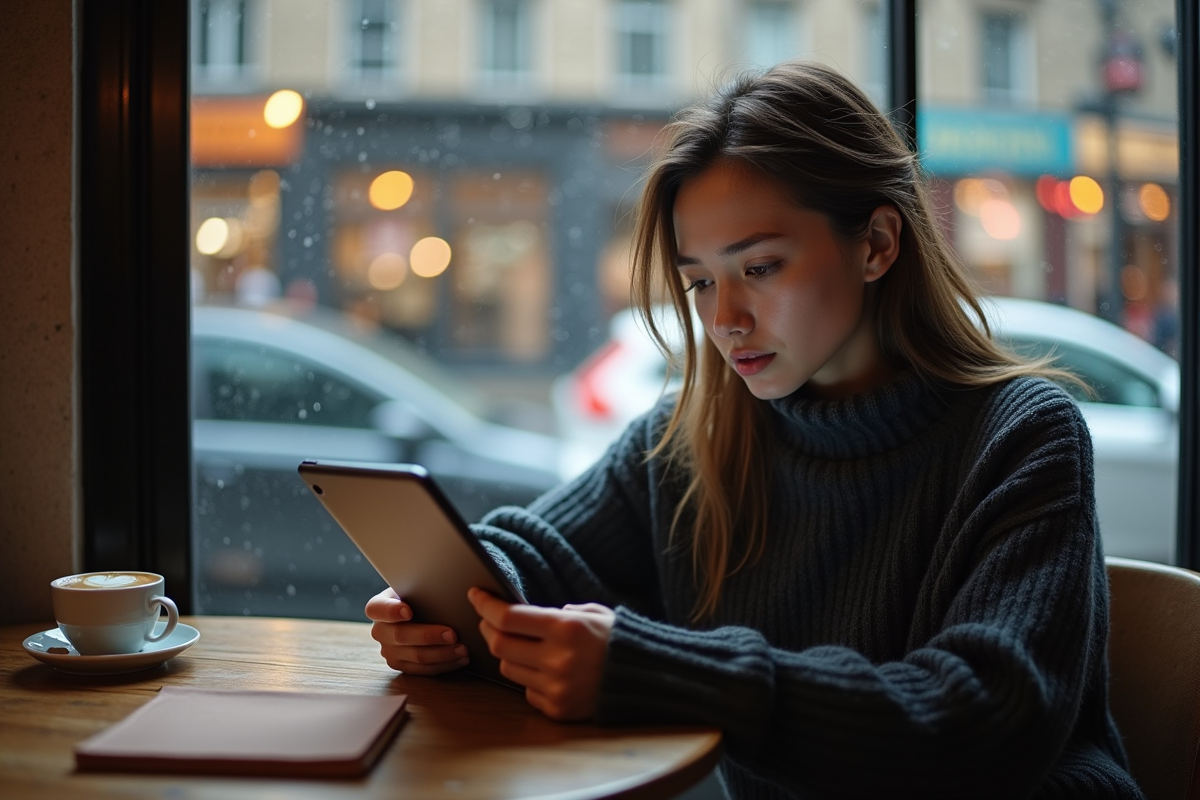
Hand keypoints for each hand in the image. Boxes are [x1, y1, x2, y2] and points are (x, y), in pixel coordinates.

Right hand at [364, 587, 469, 675]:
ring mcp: (389, 651)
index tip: (408, 611)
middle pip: (401, 636)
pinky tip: (459, 658)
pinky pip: (423, 670)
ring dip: (443, 654)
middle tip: (452, 634)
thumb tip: (444, 587)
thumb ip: (421, 589)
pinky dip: (444, 665)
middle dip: (429, 636)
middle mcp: (380, 631)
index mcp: (377, 608)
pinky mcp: (402, 665)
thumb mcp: (414, 588)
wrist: (415, 612)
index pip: (377, 609)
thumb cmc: (417, 596)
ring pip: (416, 656)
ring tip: (463, 648)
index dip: (391, 611)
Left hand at [468, 587, 614, 720]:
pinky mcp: (557, 709)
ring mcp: (556, 687)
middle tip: (489, 620)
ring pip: (508, 668)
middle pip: (500, 644)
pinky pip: (526, 691)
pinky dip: (529, 679)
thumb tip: (522, 613)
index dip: (486, 605)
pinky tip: (543, 670)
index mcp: (566, 629)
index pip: (508, 617)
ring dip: (509, 654)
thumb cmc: (616, 640)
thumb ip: (556, 612)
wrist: (645, 679)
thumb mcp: (592, 613)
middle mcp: (558, 659)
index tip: (476, 595)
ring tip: (524, 646)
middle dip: (489, 629)